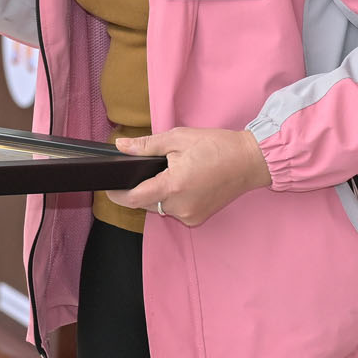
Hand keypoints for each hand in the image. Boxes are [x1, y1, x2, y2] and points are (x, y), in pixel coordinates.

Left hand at [103, 128, 272, 226]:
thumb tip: (121, 146)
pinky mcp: (198, 219)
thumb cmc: (216, 146)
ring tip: (171, 172)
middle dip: (141, 188)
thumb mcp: (177, 138)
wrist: (249, 161)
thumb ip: (146, 145)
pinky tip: (183, 183)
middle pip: (146, 203)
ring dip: (157, 194)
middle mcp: (180, 207)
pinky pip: (175, 211)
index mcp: (173, 186)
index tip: (108, 187)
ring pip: (160, 208)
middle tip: (149, 169)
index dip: (117, 194)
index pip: (134, 199)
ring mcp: (190, 215)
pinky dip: (172, 199)